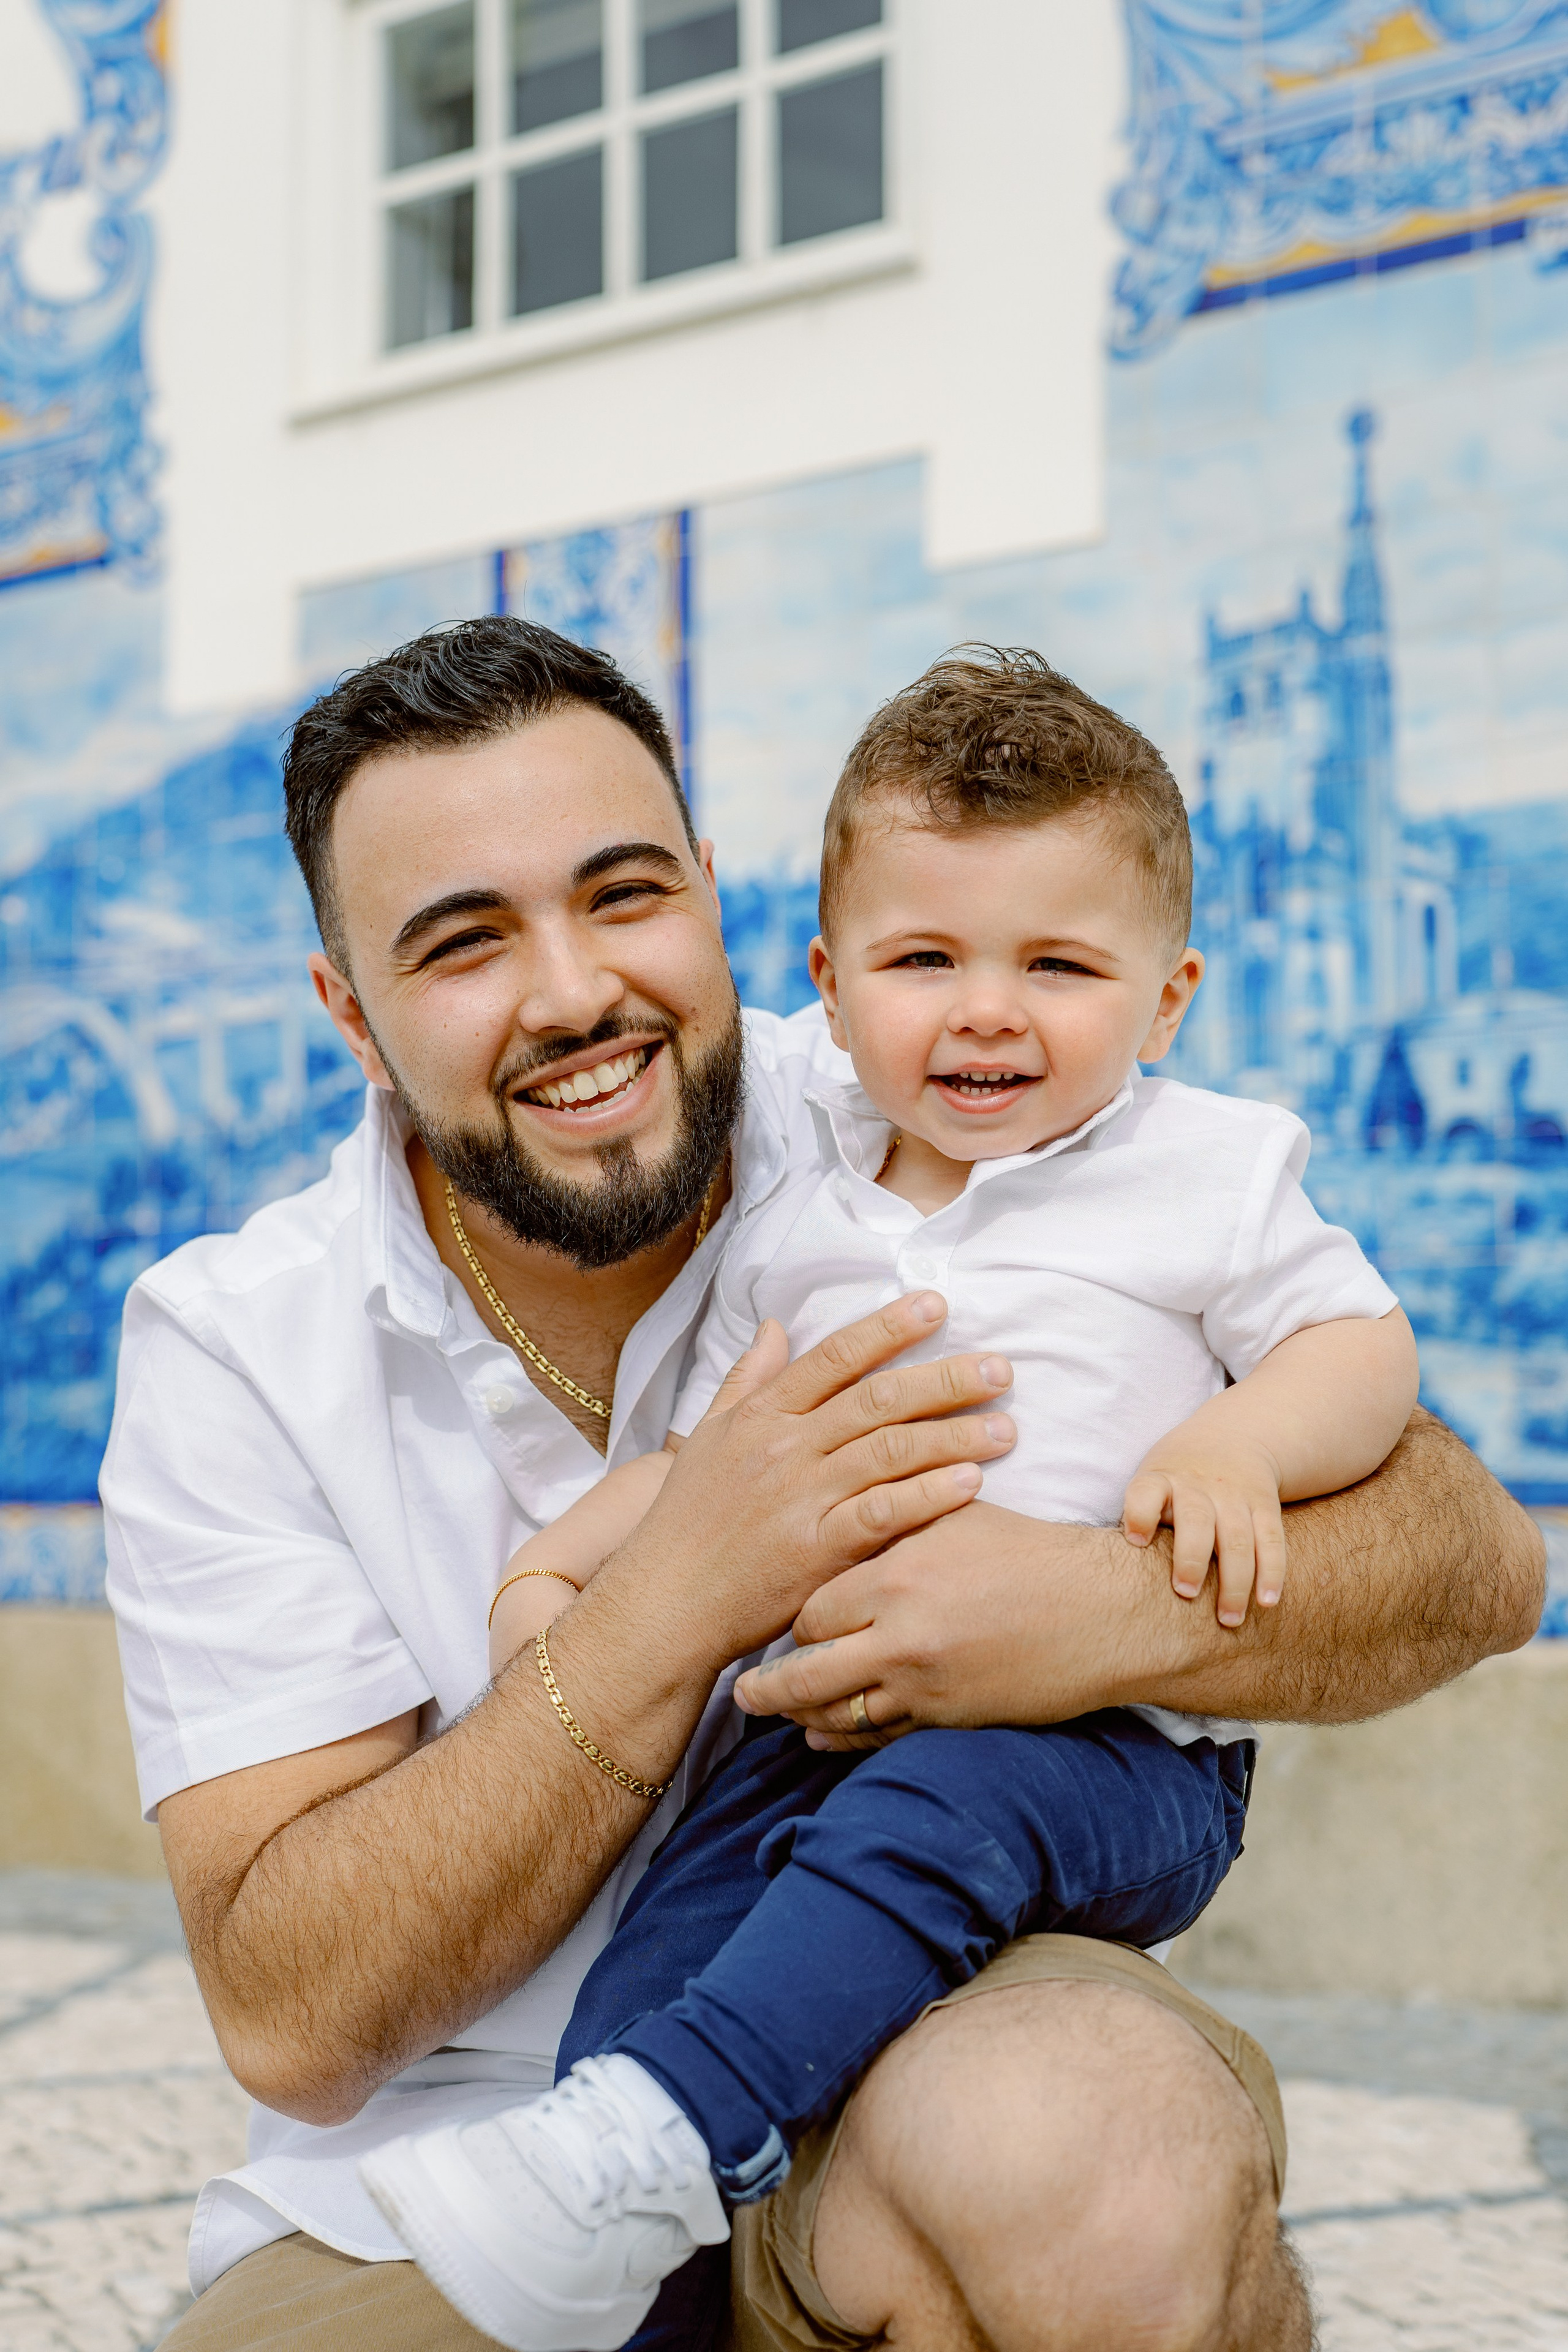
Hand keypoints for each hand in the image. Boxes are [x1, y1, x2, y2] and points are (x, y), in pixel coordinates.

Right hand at [619, 1296, 1016, 1673]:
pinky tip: (972, 1483)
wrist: (665, 1604)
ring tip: (1007, 1426)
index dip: (888, 1328)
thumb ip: (747, 1379)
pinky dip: (929, 1495)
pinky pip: (883, 1513)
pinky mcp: (816, 1550)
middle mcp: (785, 1447)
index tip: (937, 1306)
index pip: (835, 1357)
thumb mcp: (708, 1439)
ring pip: (890, 1450)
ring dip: (954, 1435)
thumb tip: (775, 1325)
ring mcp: (801, 1497)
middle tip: (1001, 1369)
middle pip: (877, 1398)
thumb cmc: (686, 1523)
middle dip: (945, 1379)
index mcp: (762, 1415)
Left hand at [733, 1501, 1141, 1746]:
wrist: (1101, 1613)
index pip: (814, 1606)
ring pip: (838, 1711)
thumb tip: (845, 1495)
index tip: (778, 1616)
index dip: (792, 1616)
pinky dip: (843, 1738)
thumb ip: (896, 1514)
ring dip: (799, 1716)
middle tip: (742, 1688)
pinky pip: (879, 1736)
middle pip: (809, 1666)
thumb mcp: (958, 1516)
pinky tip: (822, 1735)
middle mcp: (901, 1634)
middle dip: (771, 1682)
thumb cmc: (1029, 1553)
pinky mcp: (949, 1717)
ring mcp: (924, 1683)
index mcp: (897, 1575)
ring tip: (771, 1714)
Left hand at [1123, 1434, 1286, 1628]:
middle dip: (1191, 1559)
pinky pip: (1271, 1541)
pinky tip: (1267, 1602)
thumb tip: (1117, 1574)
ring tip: (1228, 1619)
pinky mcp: (1264, 1506)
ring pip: (1238, 1539)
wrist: (1232, 1437)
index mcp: (1161, 1479)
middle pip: (1196, 1521)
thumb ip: (1139, 1517)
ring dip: (1235, 1582)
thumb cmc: (1175, 1477)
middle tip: (1186, 1594)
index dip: (1139, 1514)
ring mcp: (1235, 1496)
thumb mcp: (1152, 1479)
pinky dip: (1271, 1573)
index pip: (1146, 1493)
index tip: (1135, 1541)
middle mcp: (1198, 1486)